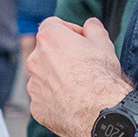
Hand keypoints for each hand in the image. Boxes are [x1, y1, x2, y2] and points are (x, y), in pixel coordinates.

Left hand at [27, 17, 131, 136]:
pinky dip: (55, 100)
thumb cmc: (101, 76)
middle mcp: (35, 60)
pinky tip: (73, 103)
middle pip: (46, 52)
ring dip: (57, 78)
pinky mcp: (37, 107)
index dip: (70, 31)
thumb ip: (93, 29)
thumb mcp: (103, 43)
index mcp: (49, 38)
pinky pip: (44, 99)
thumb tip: (90, 25)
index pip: (53, 25)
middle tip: (83, 65)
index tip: (82, 40)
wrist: (100, 111)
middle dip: (62, 55)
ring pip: (44, 76)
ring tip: (79, 87)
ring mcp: (33, 85)